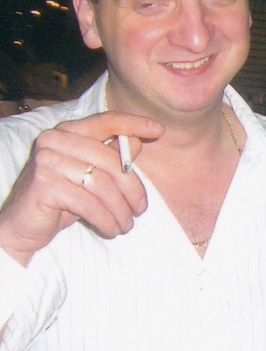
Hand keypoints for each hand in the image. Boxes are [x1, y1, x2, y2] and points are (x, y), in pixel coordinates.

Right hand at [0, 112, 163, 266]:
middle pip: (111, 160)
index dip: (133, 124)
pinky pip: (89, 203)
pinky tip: (111, 229)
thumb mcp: (90, 177)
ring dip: (120, 210)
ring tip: (126, 225)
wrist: (22, 226)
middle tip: (141, 210)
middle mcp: (54, 140)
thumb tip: (136, 141)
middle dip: (132, 189)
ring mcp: (47, 160)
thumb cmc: (62, 199)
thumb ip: (110, 158)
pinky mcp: (44, 185)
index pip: (105, 121)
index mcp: (67, 132)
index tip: (159, 129)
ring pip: (103, 185)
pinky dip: (106, 219)